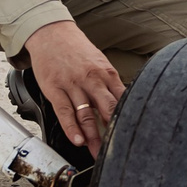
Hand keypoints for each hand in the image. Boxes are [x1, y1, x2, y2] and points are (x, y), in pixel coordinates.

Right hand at [22, 20, 124, 156]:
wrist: (52, 33)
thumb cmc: (78, 51)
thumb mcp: (100, 63)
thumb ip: (110, 84)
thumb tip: (123, 105)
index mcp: (107, 74)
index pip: (123, 99)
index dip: (129, 118)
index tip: (134, 134)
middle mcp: (92, 79)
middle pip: (108, 109)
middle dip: (114, 132)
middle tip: (119, 149)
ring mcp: (73, 84)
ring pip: (86, 114)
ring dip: (93, 136)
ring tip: (98, 153)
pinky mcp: (55, 88)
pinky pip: (65, 112)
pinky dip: (71, 128)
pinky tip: (77, 140)